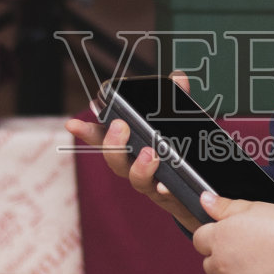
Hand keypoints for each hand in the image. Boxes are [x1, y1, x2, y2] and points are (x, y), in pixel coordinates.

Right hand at [63, 72, 202, 232]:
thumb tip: (178, 77)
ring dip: (139, 166)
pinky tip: (165, 185)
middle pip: (115, 159)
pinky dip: (163, 189)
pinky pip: (164, 194)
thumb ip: (177, 101)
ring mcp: (150, 182)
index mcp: (132, 145)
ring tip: (150, 154)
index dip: (87, 131)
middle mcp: (135, 165)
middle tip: (120, 127)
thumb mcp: (180, 124)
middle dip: (113, 144)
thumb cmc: (182, 154)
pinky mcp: (169, 196)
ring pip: (135, 178)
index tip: (72, 124)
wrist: (201, 190)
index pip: (104, 137)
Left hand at [191, 192, 273, 273]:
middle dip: (223, 259)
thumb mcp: (255, 208)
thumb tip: (204, 199)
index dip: (213, 238)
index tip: (228, 238)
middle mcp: (221, 263)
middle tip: (249, 252)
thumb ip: (225, 206)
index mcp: (220, 237)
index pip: (199, 240)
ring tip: (262, 267)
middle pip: (210, 264)